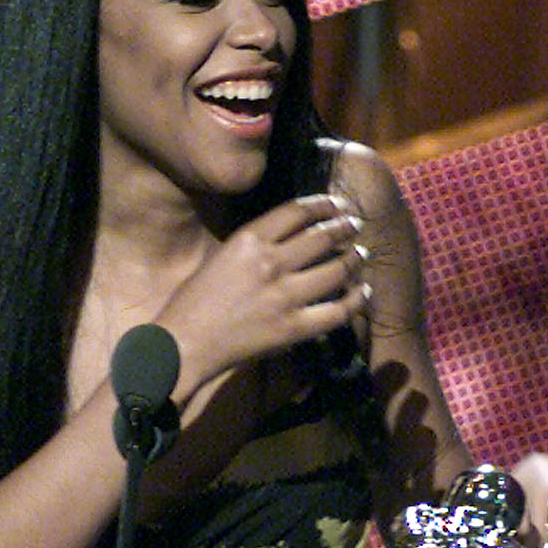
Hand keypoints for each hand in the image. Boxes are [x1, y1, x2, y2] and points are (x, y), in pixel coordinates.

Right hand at [160, 194, 368, 400]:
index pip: (297, 211)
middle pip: (323, 236)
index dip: (323, 204)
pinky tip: (362, 291)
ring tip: (362, 255)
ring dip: (355, 259)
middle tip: (355, 225)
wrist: (185, 342)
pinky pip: (338, 310)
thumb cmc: (196, 300)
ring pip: (337, 270)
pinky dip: (356, 299)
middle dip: (345, 227)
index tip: (336, 204)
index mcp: (248, 240)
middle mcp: (270, 262)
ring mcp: (285, 296)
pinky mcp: (294, 327)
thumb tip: (293, 234)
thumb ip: (256, 244)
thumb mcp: (223, 255)